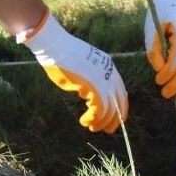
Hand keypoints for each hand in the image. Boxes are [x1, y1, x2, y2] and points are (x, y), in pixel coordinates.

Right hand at [19, 9, 127, 133]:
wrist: (56, 46)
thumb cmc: (63, 56)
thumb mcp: (82, 69)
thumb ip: (88, 80)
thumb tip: (87, 94)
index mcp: (108, 67)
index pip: (120, 91)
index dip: (119, 106)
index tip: (113, 118)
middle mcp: (109, 73)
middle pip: (119, 102)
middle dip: (115, 118)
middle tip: (107, 130)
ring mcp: (103, 79)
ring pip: (109, 109)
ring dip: (100, 121)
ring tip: (91, 127)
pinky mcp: (94, 86)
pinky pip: (99, 109)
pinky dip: (93, 118)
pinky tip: (85, 121)